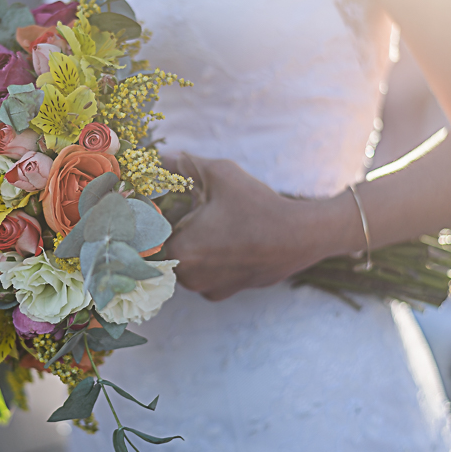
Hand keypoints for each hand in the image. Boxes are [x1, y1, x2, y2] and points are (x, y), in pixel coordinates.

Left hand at [162, 155, 360, 300]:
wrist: (300, 237)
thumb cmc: (257, 205)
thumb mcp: (218, 174)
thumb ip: (182, 166)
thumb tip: (160, 157)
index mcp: (180, 250)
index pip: (150, 233)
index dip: (155, 215)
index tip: (165, 202)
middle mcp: (187, 277)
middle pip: (166, 248)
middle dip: (175, 228)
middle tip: (194, 210)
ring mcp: (205, 289)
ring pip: (184, 261)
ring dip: (190, 244)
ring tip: (214, 224)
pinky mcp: (222, 294)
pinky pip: (202, 273)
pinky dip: (208, 258)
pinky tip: (226, 241)